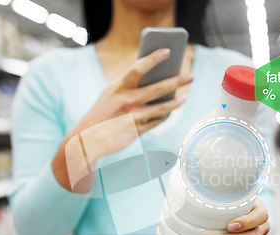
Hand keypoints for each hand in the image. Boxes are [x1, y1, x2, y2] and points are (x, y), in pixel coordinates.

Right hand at [72, 48, 192, 157]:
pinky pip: (156, 122)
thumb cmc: (103, 111)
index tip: (168, 51)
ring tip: (184, 97)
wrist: (88, 138)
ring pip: (162, 108)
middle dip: (177, 81)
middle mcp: (127, 101)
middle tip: (191, 76)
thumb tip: (155, 78)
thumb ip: (129, 85)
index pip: (138, 68)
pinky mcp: (136, 131)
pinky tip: (170, 112)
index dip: (153, 58)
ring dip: (176, 103)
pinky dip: (164, 116)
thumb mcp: (111, 93)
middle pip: (157, 89)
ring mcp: (133, 117)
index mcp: (118, 87)